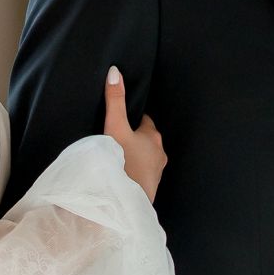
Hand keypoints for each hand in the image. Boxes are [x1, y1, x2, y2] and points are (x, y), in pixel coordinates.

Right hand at [103, 66, 165, 201]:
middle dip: (135, 137)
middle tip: (118, 136)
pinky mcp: (149, 187)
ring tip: (119, 155)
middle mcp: (159, 154)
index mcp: (153, 137)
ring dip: (135, 155)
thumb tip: (115, 72)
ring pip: (146, 157)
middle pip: (146, 139)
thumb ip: (114, 100)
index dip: (133, 118)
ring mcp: (156, 172)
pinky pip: (142, 173)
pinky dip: (134, 171)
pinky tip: (122, 173)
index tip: (124, 118)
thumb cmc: (121, 163)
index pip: (145, 121)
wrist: (125, 202)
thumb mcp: (114, 127)